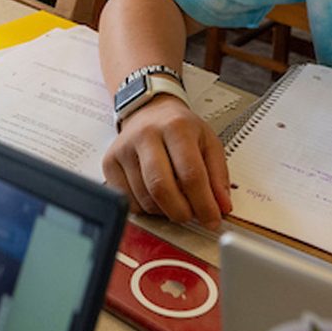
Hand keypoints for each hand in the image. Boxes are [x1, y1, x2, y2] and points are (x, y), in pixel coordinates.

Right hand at [102, 96, 231, 229]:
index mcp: (176, 127)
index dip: (204, 203)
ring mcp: (124, 149)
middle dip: (180, 212)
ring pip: (144, 198)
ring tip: (175, 200)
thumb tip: (221, 207)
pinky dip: (146, 208)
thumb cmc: (179, 127)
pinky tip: (155, 196)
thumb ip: (218, 175)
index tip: (212, 220)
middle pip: (161, 187)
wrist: (149, 111)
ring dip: (164, 210)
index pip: (190, 174)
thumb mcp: (208, 142)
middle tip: (191, 216)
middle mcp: (146, 135)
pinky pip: (128, 200)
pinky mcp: (110, 163)